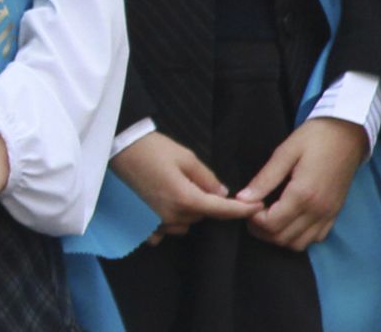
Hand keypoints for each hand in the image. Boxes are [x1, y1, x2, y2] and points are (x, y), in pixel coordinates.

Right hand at [110, 130, 258, 243]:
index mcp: (185, 198)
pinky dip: (169, 221)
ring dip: (188, 211)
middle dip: (205, 202)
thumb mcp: (186, 157)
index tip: (258, 208)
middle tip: (193, 179)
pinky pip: (165, 231)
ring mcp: (156, 224)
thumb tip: (222, 193)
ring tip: (176, 187)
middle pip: (201, 216)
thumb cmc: (155, 149)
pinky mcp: (144, 226)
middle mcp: (172, 216)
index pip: (219, 209)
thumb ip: (207, 177)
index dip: (241, 210)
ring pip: (185, 224)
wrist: (122, 149)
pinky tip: (164, 205)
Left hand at [235, 117, 365, 251]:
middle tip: (254, 212)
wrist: (348, 132)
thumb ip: (265, 178)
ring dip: (279, 237)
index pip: (271, 224)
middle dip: (262, 231)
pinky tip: (290, 220)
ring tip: (270, 217)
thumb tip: (242, 198)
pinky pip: (315, 238)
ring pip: (298, 244)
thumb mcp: (285, 151)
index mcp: (303, 194)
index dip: (253, 219)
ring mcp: (328, 214)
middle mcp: (317, 210)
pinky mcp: (335, 214)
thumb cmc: (316, 137)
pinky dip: (299, 236)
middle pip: (282, 238)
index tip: (248, 204)